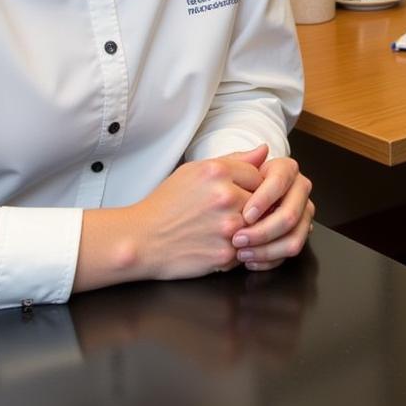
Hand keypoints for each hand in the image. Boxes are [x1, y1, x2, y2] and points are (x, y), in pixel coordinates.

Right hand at [74, 146, 268, 290]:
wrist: (141, 240)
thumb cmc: (167, 204)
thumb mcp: (194, 171)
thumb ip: (233, 160)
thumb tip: (265, 151)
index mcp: (217, 171)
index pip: (258, 174)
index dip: (248, 185)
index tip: (234, 193)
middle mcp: (225, 196)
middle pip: (262, 200)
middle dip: (249, 207)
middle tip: (226, 213)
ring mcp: (227, 226)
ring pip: (257, 226)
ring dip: (246, 229)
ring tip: (221, 228)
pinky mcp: (225, 254)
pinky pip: (247, 249)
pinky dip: (237, 248)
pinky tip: (216, 243)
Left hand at [230, 153, 313, 271]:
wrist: (231, 203)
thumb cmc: (227, 185)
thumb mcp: (229, 169)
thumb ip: (242, 160)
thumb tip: (262, 149)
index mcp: (286, 169)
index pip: (280, 182)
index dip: (264, 199)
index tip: (245, 215)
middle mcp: (300, 189)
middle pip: (290, 214)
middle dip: (263, 231)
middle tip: (237, 239)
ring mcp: (303, 213)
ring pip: (294, 238)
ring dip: (266, 250)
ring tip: (240, 253)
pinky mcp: (298, 234)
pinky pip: (290, 251)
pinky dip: (269, 260)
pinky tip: (249, 260)